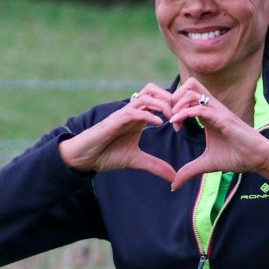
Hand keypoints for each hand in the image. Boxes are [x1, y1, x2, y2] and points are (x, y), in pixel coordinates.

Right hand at [57, 83, 176, 182]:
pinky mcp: (115, 121)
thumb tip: (174, 177)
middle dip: (170, 100)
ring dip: (162, 105)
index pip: (158, 100)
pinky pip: (134, 112)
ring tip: (173, 118)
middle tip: (181, 115)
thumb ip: (155, 166)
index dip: (174, 108)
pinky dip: (148, 115)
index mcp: (139, 117)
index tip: (183, 124)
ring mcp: (123, 114)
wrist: (85, 157)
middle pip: (153, 90)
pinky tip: (159, 123)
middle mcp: (132, 112)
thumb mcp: (137, 160)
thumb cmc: (107, 154)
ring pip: (145, 97)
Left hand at [167, 78, 268, 190]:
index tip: (173, 126)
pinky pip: (200, 109)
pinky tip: (177, 124)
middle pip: (190, 86)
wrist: (260, 159)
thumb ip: (190, 170)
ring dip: (178, 105)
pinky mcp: (223, 119)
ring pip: (193, 93)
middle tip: (171, 118)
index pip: (189, 96)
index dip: (176, 107)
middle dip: (175, 99)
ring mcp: (219, 112)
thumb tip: (174, 184)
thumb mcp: (208, 164)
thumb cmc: (239, 157)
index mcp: (210, 114)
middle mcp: (214, 109)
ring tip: (174, 122)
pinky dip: (185, 113)